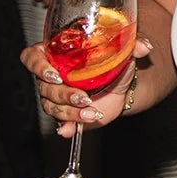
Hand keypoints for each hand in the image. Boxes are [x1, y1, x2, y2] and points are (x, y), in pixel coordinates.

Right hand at [21, 36, 153, 137]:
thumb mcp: (121, 52)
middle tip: (83, 97)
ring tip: (92, 111)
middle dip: (64, 94)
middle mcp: (52, 76)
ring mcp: (57, 96)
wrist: (122, 84)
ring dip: (71, 111)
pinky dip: (66, 127)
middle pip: (44, 87)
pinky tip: (70, 130)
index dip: (37, 66)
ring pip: (52, 106)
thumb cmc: (113, 62)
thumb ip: (131, 47)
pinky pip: (61, 122)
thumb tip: (144, 47)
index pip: (32, 57)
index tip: (53, 73)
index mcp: (57, 55)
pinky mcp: (67, 113)